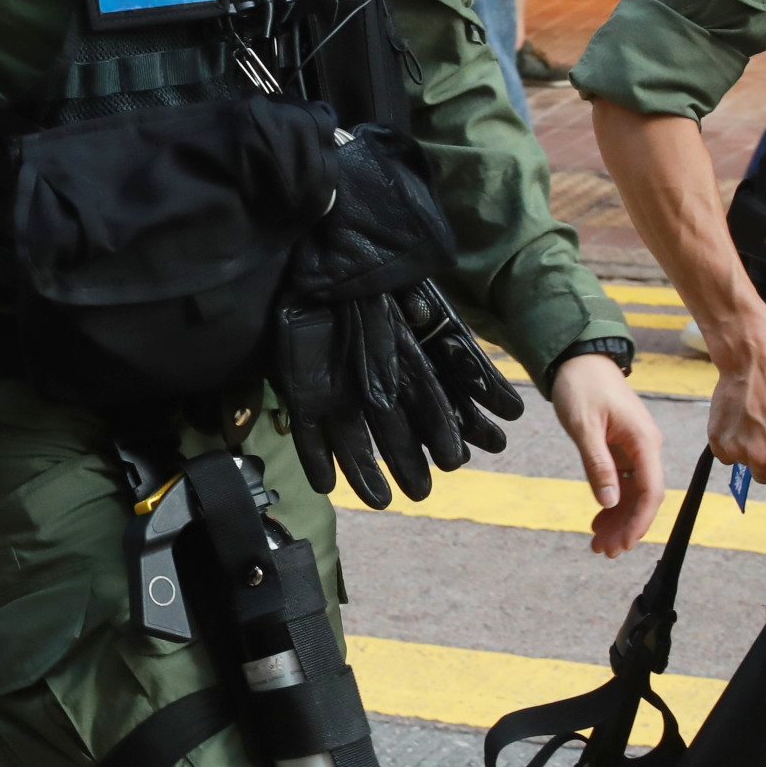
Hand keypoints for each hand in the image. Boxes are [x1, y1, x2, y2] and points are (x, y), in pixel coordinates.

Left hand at [276, 293, 450, 507]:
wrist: (319, 266)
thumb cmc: (371, 277)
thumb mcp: (409, 294)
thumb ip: (433, 321)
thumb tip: (464, 348)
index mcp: (400, 361)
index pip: (427, 404)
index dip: (440, 430)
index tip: (454, 457)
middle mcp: (371, 382)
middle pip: (392, 429)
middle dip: (406, 460)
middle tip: (422, 492)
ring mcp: (335, 389)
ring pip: (351, 438)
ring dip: (363, 470)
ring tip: (380, 501)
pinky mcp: (301, 392)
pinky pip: (307, 430)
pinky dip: (316, 456)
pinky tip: (326, 482)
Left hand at [551, 353, 665, 555]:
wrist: (579, 358)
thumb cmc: (582, 386)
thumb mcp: (584, 427)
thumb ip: (598, 465)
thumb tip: (609, 502)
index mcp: (644, 441)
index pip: (651, 491)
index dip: (639, 522)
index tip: (622, 544)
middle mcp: (646, 447)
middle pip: (643, 498)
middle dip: (626, 527)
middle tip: (603, 551)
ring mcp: (635, 448)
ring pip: (633, 493)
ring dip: (618, 518)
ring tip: (597, 542)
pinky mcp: (623, 448)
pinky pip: (623, 482)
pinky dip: (612, 502)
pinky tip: (599, 518)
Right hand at [702, 318, 765, 514]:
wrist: (752, 362)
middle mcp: (764, 460)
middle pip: (764, 479)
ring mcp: (738, 451)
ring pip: (745, 464)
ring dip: (749, 450)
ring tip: (754, 422)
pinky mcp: (717, 441)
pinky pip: (726, 453)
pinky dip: (731, 442)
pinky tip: (738, 421)